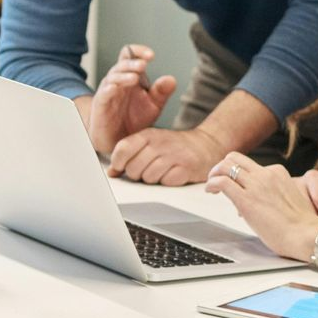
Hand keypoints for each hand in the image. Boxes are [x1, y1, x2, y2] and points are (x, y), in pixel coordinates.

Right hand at [87, 43, 176, 153]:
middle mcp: (118, 81)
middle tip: (143, 65)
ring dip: (123, 75)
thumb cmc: (133, 120)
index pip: (130, 56)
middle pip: (122, 64)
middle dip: (132, 63)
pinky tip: (115, 88)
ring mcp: (108, 91)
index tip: (151, 55)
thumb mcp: (153, 105)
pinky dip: (109, 89)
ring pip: (113, 76)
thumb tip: (171, 79)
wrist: (119, 140)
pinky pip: (103, 94)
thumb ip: (161, 92)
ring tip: (135, 77)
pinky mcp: (101, 105)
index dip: (138, 52)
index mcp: (130, 77)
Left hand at [107, 126, 225, 185]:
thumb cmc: (173, 146)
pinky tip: (172, 174)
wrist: (205, 144)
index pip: (122, 149)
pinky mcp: (187, 168)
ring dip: (152, 179)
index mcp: (147, 135)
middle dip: (137, 174)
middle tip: (146, 170)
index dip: (118, 163)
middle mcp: (159, 143)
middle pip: (133, 168)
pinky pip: (166, 182)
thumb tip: (111, 172)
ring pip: (148, 178)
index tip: (120, 168)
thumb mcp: (149, 143)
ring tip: (161, 172)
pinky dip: (167, 182)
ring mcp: (174, 155)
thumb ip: (128, 154)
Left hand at [204, 153, 317, 259]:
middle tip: (217, 179)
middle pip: (234, 158)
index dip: (240, 174)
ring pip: (225, 165)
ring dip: (214, 174)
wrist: (310, 236)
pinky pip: (221, 182)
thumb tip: (256, 203)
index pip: (251, 165)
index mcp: (278, 173)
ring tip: (211, 186)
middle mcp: (266, 175)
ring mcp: (255, 185)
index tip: (236, 185)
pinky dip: (211, 184)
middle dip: (222, 167)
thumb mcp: (290, 199)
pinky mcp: (246, 199)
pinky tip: (211, 191)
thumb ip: (273, 194)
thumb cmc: (302, 227)